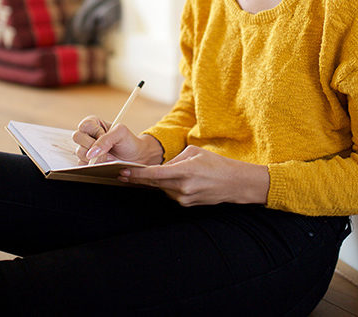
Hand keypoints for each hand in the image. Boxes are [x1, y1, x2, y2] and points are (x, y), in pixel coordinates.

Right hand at [72, 115, 162, 165]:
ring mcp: (87, 149)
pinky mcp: (87, 162)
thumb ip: (106, 139)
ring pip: (79, 152)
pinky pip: (82, 164)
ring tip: (108, 156)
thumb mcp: (121, 133)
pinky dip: (93, 165)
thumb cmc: (129, 142)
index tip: (104, 135)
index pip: (84, 125)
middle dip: (92, 144)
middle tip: (106, 148)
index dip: (94, 131)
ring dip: (94, 156)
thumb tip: (91, 152)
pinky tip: (104, 162)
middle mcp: (89, 135)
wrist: (135, 157)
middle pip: (77, 137)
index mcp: (95, 124)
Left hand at [120, 146, 269, 206]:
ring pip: (163, 189)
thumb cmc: (215, 163)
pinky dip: (169, 186)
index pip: (155, 175)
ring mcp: (185, 198)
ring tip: (158, 173)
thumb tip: (160, 166)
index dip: (138, 175)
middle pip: (154, 184)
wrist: (234, 183)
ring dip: (158, 182)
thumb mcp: (194, 152)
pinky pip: (172, 193)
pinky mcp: (187, 204)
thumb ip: (174, 159)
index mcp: (185, 171)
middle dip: (139, 179)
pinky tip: (176, 180)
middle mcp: (183, 187)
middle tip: (124, 174)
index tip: (124, 172)